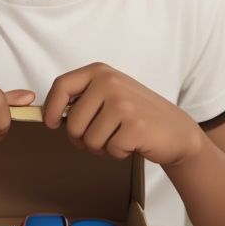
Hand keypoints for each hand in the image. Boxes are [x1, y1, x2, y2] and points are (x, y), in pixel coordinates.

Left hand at [41, 63, 200, 167]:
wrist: (176, 130)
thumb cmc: (137, 114)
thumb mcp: (108, 94)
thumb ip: (82, 98)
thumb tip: (48, 114)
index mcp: (100, 72)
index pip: (62, 85)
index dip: (52, 108)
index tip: (53, 123)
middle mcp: (110, 83)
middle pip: (73, 123)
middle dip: (83, 139)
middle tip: (102, 135)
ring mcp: (123, 103)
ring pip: (89, 140)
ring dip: (102, 147)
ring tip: (119, 136)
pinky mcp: (135, 126)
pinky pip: (109, 150)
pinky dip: (117, 153)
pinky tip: (131, 143)